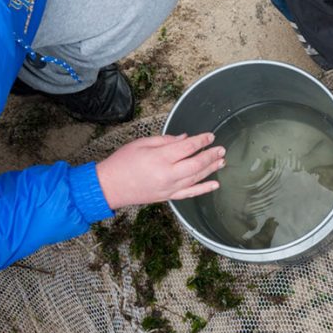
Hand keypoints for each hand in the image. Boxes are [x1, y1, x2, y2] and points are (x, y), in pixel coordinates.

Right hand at [96, 134, 225, 210]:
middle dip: (210, 156)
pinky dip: (204, 189)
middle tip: (221, 149)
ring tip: (222, 162)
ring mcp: (169, 187)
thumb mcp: (141, 143)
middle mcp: (167, 174)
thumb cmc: (122, 162)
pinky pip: (190, 193)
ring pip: (196, 178)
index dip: (201, 141)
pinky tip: (215, 185)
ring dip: (211, 169)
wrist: (110, 186)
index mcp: (160, 158)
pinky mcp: (167, 196)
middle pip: (196, 164)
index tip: (210, 136)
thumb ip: (165, 140)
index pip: (187, 147)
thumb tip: (185, 138)